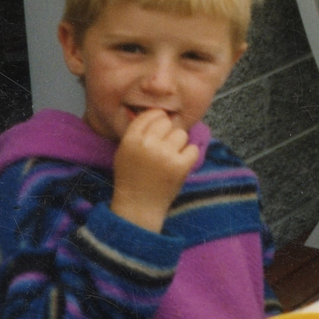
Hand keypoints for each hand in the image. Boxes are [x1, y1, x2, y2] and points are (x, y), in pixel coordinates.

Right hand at [110, 109, 198, 232]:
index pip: (150, 115)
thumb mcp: (125, 151)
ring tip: (169, 158)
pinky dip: (188, 157)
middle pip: (168, 122)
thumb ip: (139, 132)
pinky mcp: (180, 165)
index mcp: (131, 139)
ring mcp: (165, 155)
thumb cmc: (132, 177)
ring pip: (181, 134)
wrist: (139, 205)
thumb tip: (160, 112)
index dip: (158, 119)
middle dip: (168, 132)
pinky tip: (178, 165)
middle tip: (164, 147)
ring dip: (179, 144)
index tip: (161, 127)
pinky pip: (192, 149)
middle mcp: (147, 144)